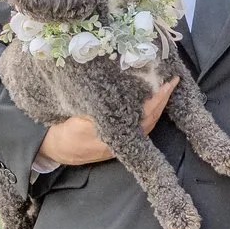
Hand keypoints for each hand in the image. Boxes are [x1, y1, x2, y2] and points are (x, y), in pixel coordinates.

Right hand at [41, 79, 175, 166]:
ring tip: (164, 85)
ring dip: (158, 103)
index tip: (167, 82)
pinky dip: (148, 108)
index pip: (145, 114)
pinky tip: (150, 97)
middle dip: (163, 98)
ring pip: (148, 120)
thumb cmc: (67, 133)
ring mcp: (124, 139)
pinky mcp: (121, 136)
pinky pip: (140, 121)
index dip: (158, 98)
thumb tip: (117, 93)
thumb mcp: (79, 120)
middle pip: (151, 117)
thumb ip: (98, 109)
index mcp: (119, 136)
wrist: (58, 149)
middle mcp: (125, 139)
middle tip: (172, 79)